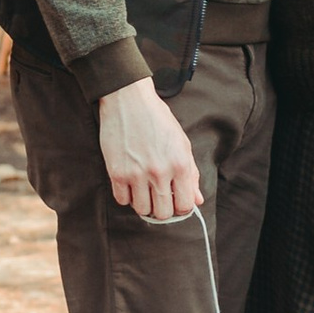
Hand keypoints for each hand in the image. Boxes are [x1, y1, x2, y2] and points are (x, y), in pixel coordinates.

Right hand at [99, 75, 201, 219]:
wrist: (128, 99)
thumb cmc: (157, 119)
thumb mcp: (181, 143)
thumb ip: (191, 174)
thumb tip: (197, 200)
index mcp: (180, 164)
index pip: (185, 205)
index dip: (181, 208)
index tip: (175, 202)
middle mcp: (160, 172)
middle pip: (162, 213)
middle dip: (162, 209)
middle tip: (159, 198)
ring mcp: (136, 174)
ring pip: (141, 210)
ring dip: (143, 203)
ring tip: (144, 190)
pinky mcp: (116, 172)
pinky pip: (121, 200)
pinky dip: (126, 196)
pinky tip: (130, 184)